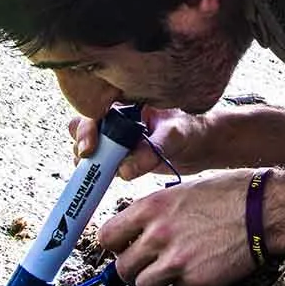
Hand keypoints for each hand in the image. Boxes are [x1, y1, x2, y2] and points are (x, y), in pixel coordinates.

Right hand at [68, 107, 215, 179]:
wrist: (202, 144)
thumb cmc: (191, 129)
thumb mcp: (173, 136)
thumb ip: (151, 150)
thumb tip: (124, 170)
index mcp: (126, 102)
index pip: (95, 110)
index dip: (86, 128)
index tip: (90, 149)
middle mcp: (116, 117)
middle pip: (82, 127)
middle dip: (81, 145)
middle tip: (89, 161)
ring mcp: (116, 137)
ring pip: (89, 147)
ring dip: (88, 162)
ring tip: (99, 175)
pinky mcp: (120, 156)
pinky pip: (101, 164)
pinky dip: (97, 174)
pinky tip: (102, 183)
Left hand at [96, 169, 257, 285]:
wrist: (265, 209)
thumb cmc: (230, 193)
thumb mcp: (183, 191)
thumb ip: (157, 212)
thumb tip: (138, 230)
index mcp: (152, 207)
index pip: (107, 236)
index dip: (115, 245)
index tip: (124, 247)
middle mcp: (157, 234)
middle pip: (121, 268)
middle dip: (134, 267)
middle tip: (150, 262)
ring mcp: (174, 260)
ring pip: (143, 285)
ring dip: (156, 280)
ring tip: (176, 266)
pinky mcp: (194, 280)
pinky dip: (185, 284)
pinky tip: (202, 266)